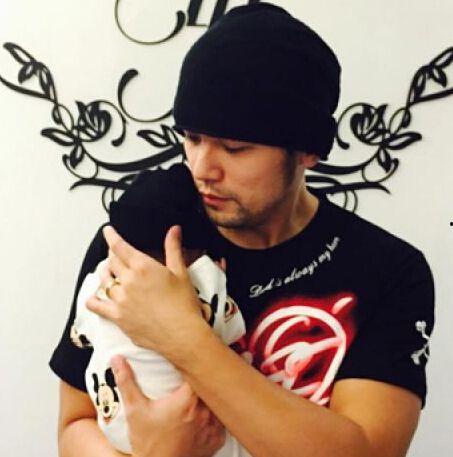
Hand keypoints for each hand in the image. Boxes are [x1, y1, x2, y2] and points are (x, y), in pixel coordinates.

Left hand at [86, 225, 207, 356]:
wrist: (182, 334)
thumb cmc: (184, 305)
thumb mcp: (181, 272)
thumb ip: (173, 248)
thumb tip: (173, 229)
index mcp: (143, 267)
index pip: (120, 246)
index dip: (111, 236)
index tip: (107, 231)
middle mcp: (128, 281)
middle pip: (112, 262)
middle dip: (112, 255)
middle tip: (116, 253)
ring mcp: (120, 300)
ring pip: (104, 281)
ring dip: (105, 273)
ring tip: (109, 271)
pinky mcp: (118, 317)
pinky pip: (97, 306)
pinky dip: (93, 300)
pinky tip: (94, 297)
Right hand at [111, 355, 225, 456]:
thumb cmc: (146, 441)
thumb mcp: (135, 410)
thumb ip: (127, 381)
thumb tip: (117, 358)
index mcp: (187, 399)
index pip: (200, 371)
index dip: (198, 364)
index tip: (192, 362)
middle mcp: (204, 411)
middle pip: (212, 385)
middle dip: (206, 379)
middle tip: (198, 375)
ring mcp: (213, 426)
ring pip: (219, 402)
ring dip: (212, 397)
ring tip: (205, 393)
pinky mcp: (217, 440)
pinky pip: (222, 421)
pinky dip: (216, 416)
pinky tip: (206, 414)